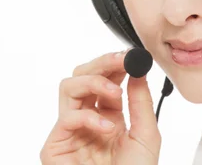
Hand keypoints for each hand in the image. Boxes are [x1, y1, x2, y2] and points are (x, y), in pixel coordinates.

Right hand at [40, 50, 160, 164]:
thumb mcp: (146, 136)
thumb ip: (140, 102)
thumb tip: (137, 70)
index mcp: (108, 117)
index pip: (105, 80)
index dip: (115, 63)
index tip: (130, 55)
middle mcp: (87, 120)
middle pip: (82, 76)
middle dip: (101, 64)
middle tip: (121, 61)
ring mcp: (70, 132)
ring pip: (68, 87)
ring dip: (93, 82)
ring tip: (114, 93)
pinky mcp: (55, 146)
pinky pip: (66, 117)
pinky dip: (89, 117)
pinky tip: (108, 127)